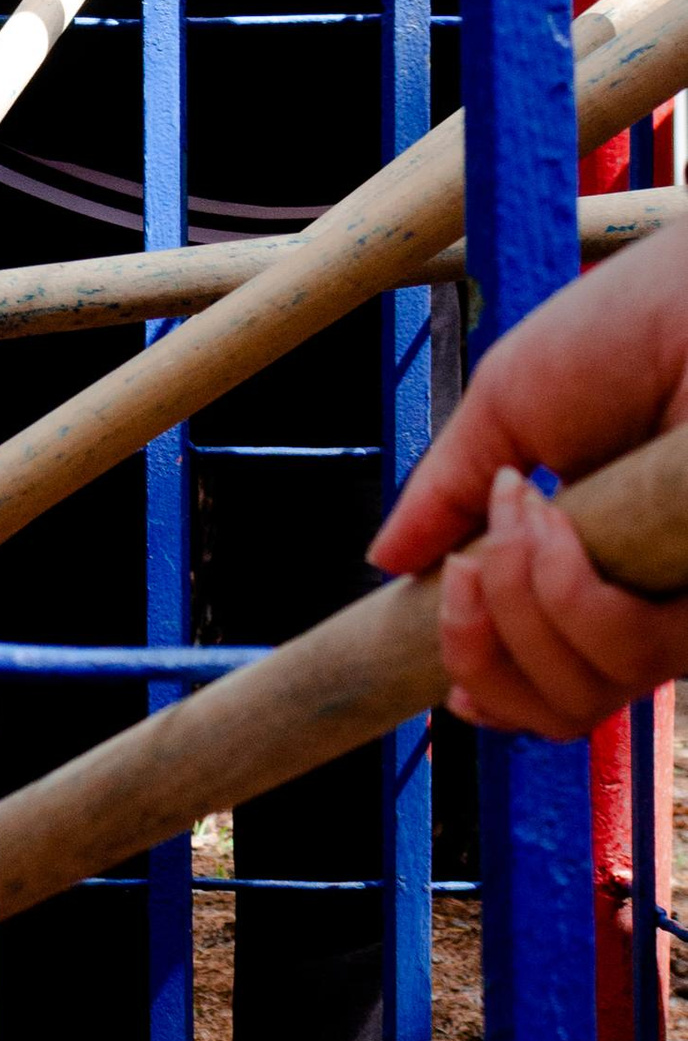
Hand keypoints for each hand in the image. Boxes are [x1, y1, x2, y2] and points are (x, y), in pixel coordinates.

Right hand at [368, 225, 687, 734]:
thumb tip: (383, 562)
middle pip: (553, 711)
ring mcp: (684, 605)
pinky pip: (620, 651)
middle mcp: (649, 599)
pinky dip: (560, 589)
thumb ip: (445, 492)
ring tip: (518, 510)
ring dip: (514, 602)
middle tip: (460, 567)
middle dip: (476, 649)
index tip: (449, 687)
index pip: (550, 682)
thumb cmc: (628, 329)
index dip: (491, 694)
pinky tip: (555, 517)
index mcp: (599, 564)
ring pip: (579, 694)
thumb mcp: (506, 407)